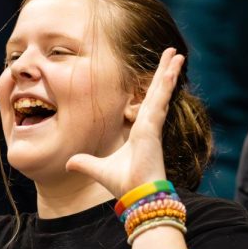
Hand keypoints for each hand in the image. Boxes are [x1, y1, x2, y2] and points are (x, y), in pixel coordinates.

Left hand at [66, 48, 180, 196]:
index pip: (148, 102)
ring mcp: (153, 124)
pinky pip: (160, 99)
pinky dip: (166, 83)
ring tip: (178, 53)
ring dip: (169, 71)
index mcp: (141, 130)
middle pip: (158, 91)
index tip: (161, 73)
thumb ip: (85, 163)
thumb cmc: (124, 184)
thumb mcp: (98, 168)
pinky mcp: (153, 126)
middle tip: (174, 53)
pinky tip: (172, 69)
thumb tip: (69, 164)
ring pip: (162, 91)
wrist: (137, 195)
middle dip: (165, 71)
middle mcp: (149, 124)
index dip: (154, 86)